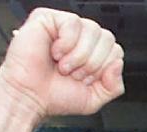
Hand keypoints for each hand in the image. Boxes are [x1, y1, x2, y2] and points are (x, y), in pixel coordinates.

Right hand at [0, 9, 124, 119]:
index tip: (85, 80)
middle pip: (108, 39)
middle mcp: (81, 38)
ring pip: (93, 30)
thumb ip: (114, 86)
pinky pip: (73, 23)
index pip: (116, 51)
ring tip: (63, 65)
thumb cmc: (54, 95)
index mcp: (92, 53)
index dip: (103, 68)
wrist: (29, 98)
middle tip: (73, 74)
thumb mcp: (94, 98)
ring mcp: (65, 28)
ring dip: (79, 55)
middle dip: (93, 63)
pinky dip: (66, 43)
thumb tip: (118, 64)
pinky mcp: (47, 19)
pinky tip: (55, 52)